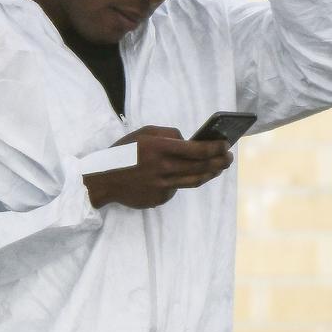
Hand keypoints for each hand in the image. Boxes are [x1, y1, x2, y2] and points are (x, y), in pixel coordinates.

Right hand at [83, 125, 232, 208]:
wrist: (103, 179)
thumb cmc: (123, 153)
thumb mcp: (143, 133)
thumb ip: (168, 134)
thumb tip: (189, 140)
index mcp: (159, 148)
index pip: (197, 149)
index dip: (216, 148)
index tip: (226, 145)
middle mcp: (163, 168)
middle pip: (201, 167)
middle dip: (219, 162)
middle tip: (228, 158)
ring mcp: (162, 185)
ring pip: (194, 181)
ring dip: (210, 174)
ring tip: (217, 168)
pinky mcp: (159, 198)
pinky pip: (177, 189)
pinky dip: (182, 181)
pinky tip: (183, 176)